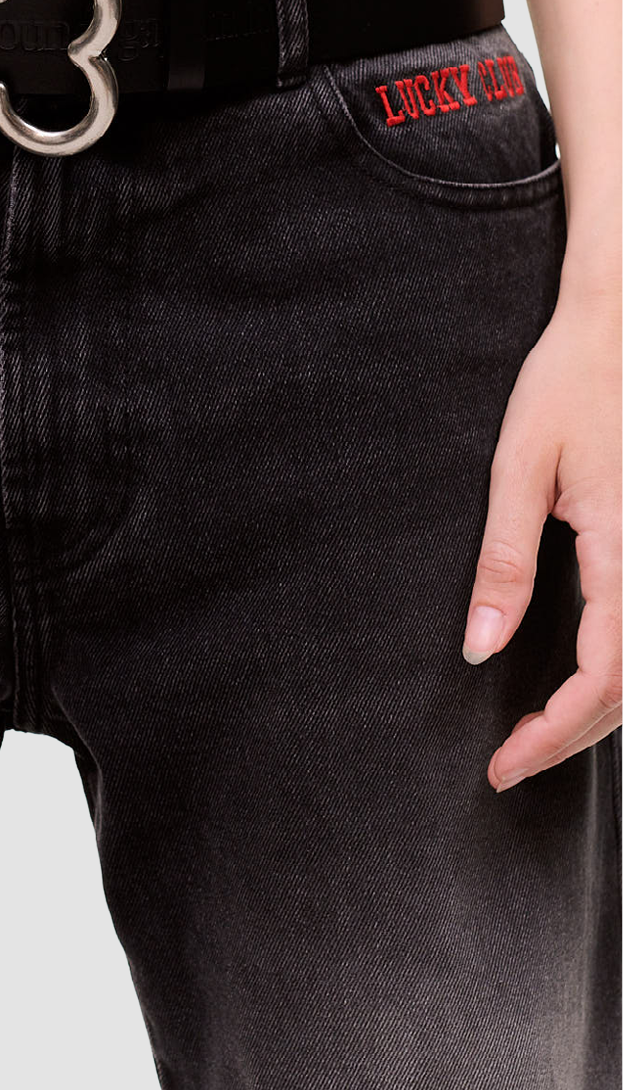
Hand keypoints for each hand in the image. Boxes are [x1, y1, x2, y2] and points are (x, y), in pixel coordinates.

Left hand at [461, 285, 621, 790]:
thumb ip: (505, 561)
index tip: (505, 765)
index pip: (602, 679)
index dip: (554, 734)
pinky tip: (585, 682)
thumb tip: (481, 645)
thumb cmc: (569, 382)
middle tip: (513, 765)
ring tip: (540, 736)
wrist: (619, 324)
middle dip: (575, 738)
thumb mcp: (519, 468)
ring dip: (603, 712)